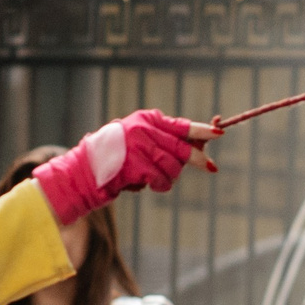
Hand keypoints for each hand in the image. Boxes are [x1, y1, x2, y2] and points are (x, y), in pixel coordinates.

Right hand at [32, 111, 219, 224]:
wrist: (85, 173)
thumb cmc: (115, 160)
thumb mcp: (138, 143)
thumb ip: (163, 142)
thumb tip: (198, 149)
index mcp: (146, 120)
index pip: (180, 125)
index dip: (202, 131)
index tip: (219, 134)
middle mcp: (143, 129)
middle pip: (181, 147)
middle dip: (197, 159)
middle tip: (212, 167)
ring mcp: (138, 146)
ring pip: (172, 166)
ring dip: (168, 178)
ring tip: (154, 179)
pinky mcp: (135, 164)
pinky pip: (160, 179)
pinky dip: (157, 184)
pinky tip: (144, 184)